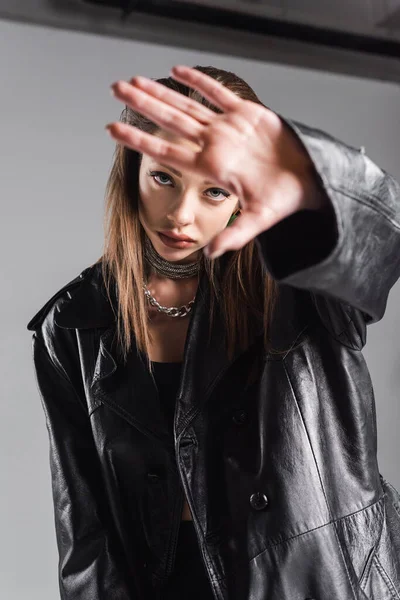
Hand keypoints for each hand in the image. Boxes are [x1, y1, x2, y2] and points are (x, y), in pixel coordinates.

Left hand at [106, 65, 323, 258]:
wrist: (306, 181)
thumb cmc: (281, 201)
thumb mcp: (258, 220)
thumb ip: (234, 236)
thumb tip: (211, 256)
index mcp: (211, 167)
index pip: (166, 151)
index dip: (138, 139)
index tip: (111, 129)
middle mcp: (214, 145)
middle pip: (170, 120)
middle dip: (142, 103)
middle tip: (116, 88)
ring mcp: (228, 128)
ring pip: (188, 104)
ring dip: (162, 90)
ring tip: (136, 79)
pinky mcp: (248, 113)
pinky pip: (219, 93)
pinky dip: (200, 82)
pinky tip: (178, 71)